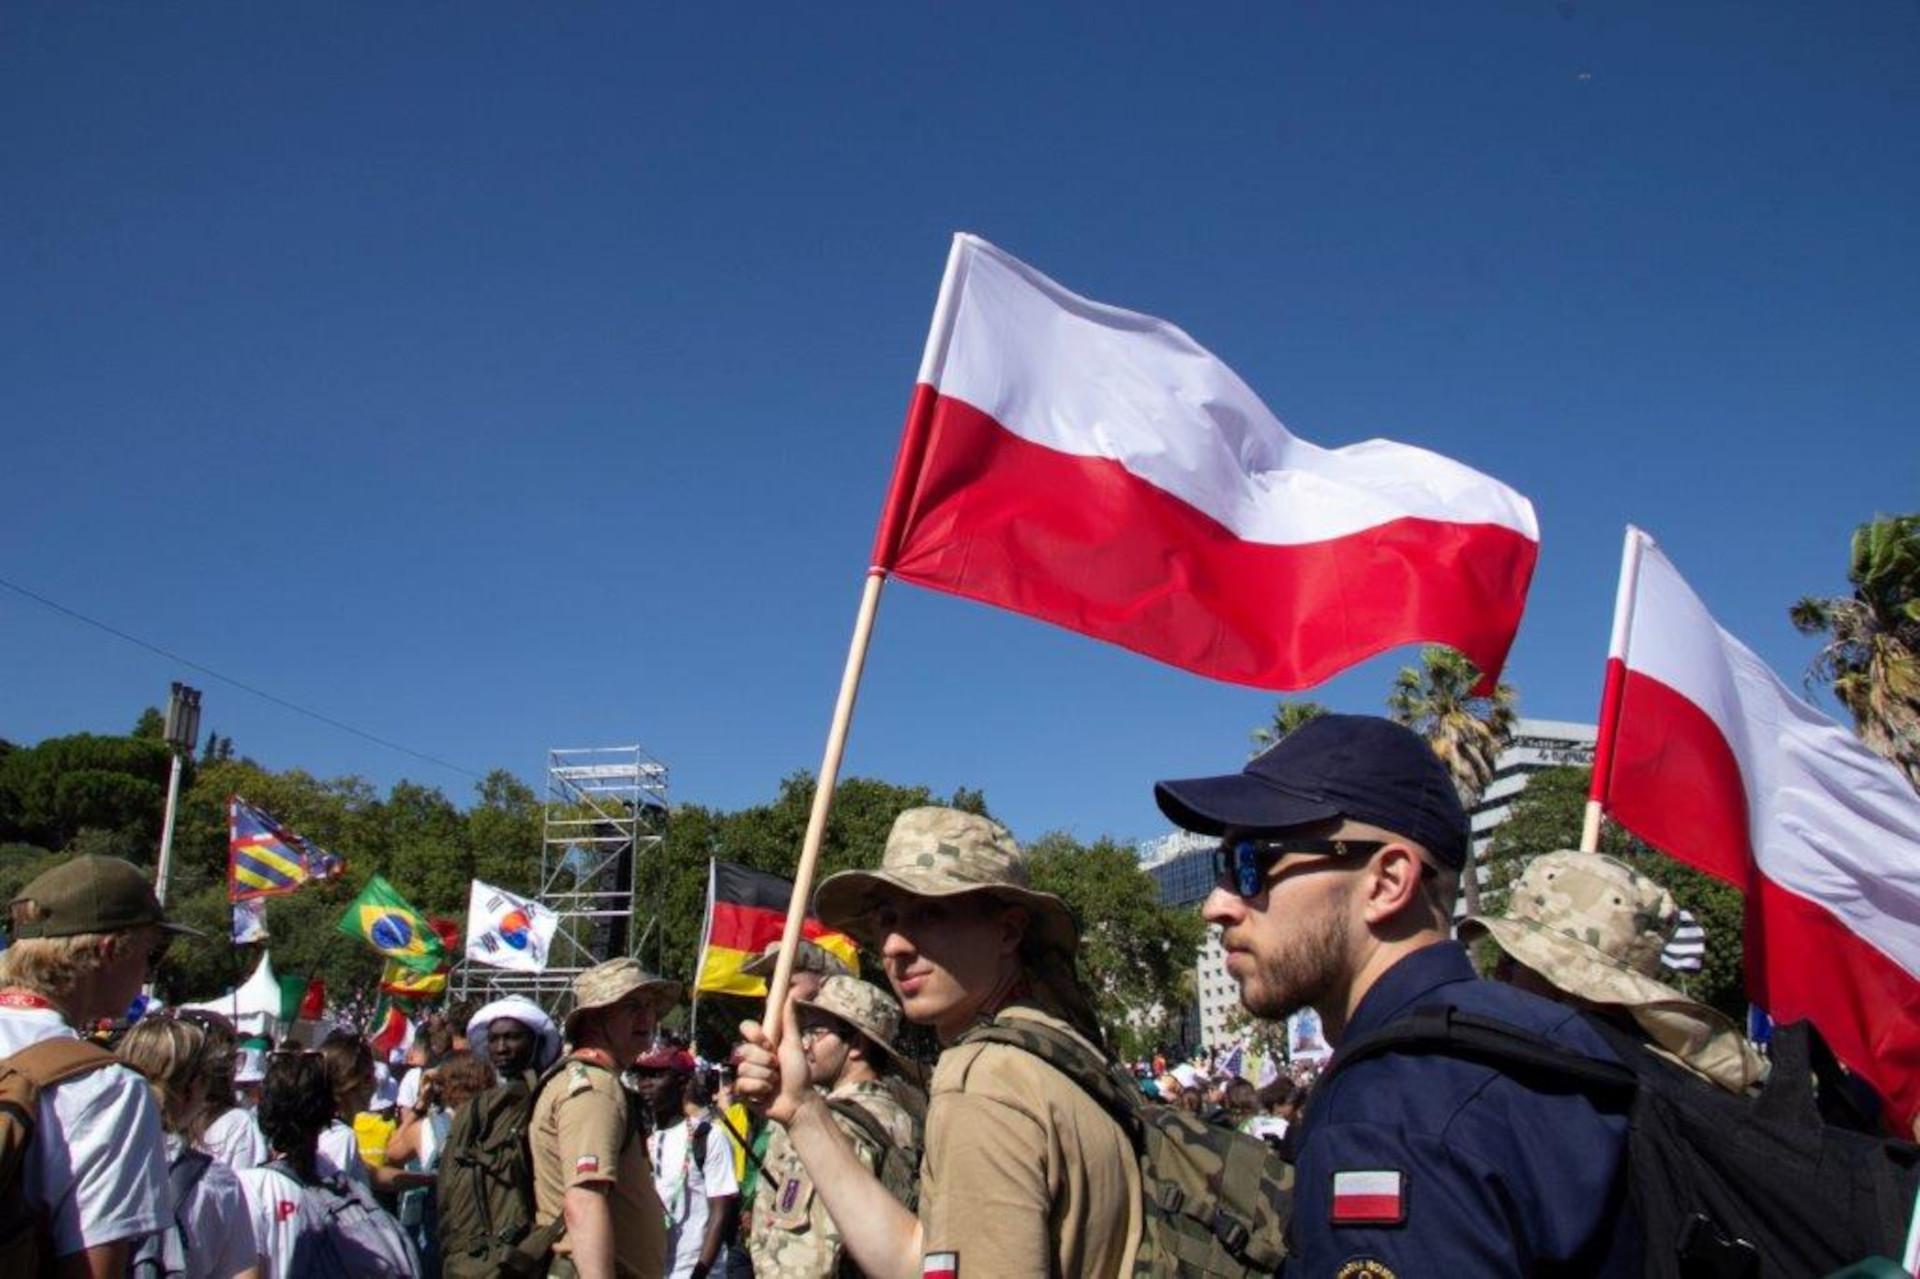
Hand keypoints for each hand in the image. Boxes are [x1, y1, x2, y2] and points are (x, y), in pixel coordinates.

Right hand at [734, 996, 810, 1125]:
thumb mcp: (794, 1045)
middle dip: (765, 1061)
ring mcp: (746, 1074)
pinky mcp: (743, 1091)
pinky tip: (766, 1093)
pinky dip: (758, 1089)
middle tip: (777, 1068)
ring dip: (765, 1077)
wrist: (798, 1102)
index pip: (746, 1028)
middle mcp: (752, 1057)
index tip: (768, 1043)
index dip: (755, 1035)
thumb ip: (789, 1021)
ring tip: (775, 1083)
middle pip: (744, 1050)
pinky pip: (741, 1084)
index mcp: (762, 1044)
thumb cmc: (799, 1073)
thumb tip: (791, 996)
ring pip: (744, 1069)